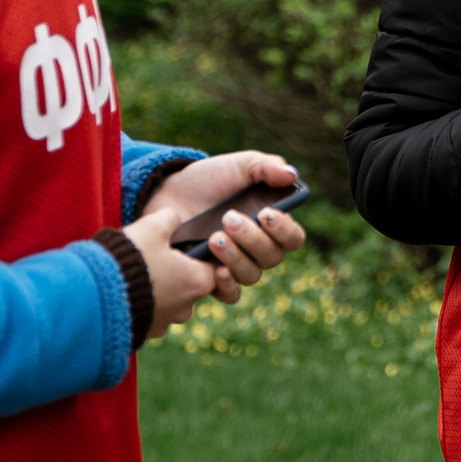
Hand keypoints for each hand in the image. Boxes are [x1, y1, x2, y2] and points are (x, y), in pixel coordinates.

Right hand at [120, 206, 215, 339]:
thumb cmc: (130, 257)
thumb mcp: (152, 226)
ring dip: (158, 290)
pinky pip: (149, 316)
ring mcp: (165, 323)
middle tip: (154, 258)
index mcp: (197, 281)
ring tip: (135, 274)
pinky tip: (125, 291)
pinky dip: (141, 305)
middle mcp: (186, 307)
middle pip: (190, 286)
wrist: (95, 294)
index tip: (184, 247)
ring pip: (170, 302)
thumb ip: (171, 218)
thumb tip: (176, 218)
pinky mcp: (145, 334)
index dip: (200, 255)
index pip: (214, 267)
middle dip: (176, 272)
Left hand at [136, 151, 306, 300]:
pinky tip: (216, 270)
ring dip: (236, 257)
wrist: (167, 195)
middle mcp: (256, 248)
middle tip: (228, 218)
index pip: (293, 238)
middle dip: (253, 239)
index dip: (286, 230)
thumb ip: (266, 167)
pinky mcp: (211, 279)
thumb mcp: (237, 166)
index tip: (266, 214)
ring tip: (214, 238)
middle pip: (272, 258)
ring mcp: (235, 265)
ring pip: (251, 275)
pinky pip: (231, 295)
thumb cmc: (207, 181)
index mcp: (269, 224)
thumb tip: (292, 175)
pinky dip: (228, 285)